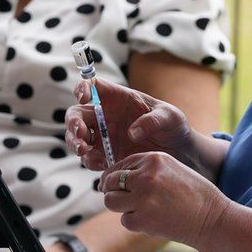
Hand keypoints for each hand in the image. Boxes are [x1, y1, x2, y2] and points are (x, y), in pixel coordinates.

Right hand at [65, 77, 194, 170]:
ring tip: (83, 150)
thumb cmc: (173, 127)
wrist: (178, 153)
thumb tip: (133, 132)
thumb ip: (153, 121)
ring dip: (74, 142)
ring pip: (77, 137)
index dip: (83, 88)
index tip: (84, 96)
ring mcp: (103, 137)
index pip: (93, 87)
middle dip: (72, 122)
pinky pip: (89, 158)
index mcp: (118, 98)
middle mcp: (106, 116)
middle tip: (80, 132)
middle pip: (77, 113)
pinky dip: (90, 160)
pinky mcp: (106, 156)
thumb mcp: (170, 118)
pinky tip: (101, 164)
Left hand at [99, 152, 231, 246]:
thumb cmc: (192, 194)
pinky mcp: (141, 220)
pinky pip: (125, 220)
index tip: (111, 184)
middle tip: (122, 199)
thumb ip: (145, 169)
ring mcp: (142, 198)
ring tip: (139, 209)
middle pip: (110, 182)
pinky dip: (134, 222)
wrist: (211, 217)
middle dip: (112, 191)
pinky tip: (152, 220)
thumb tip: (112, 179)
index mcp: (153, 160)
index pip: (121, 165)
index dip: (113, 176)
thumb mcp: (170, 169)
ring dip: (121, 207)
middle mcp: (145, 176)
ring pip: (111, 201)